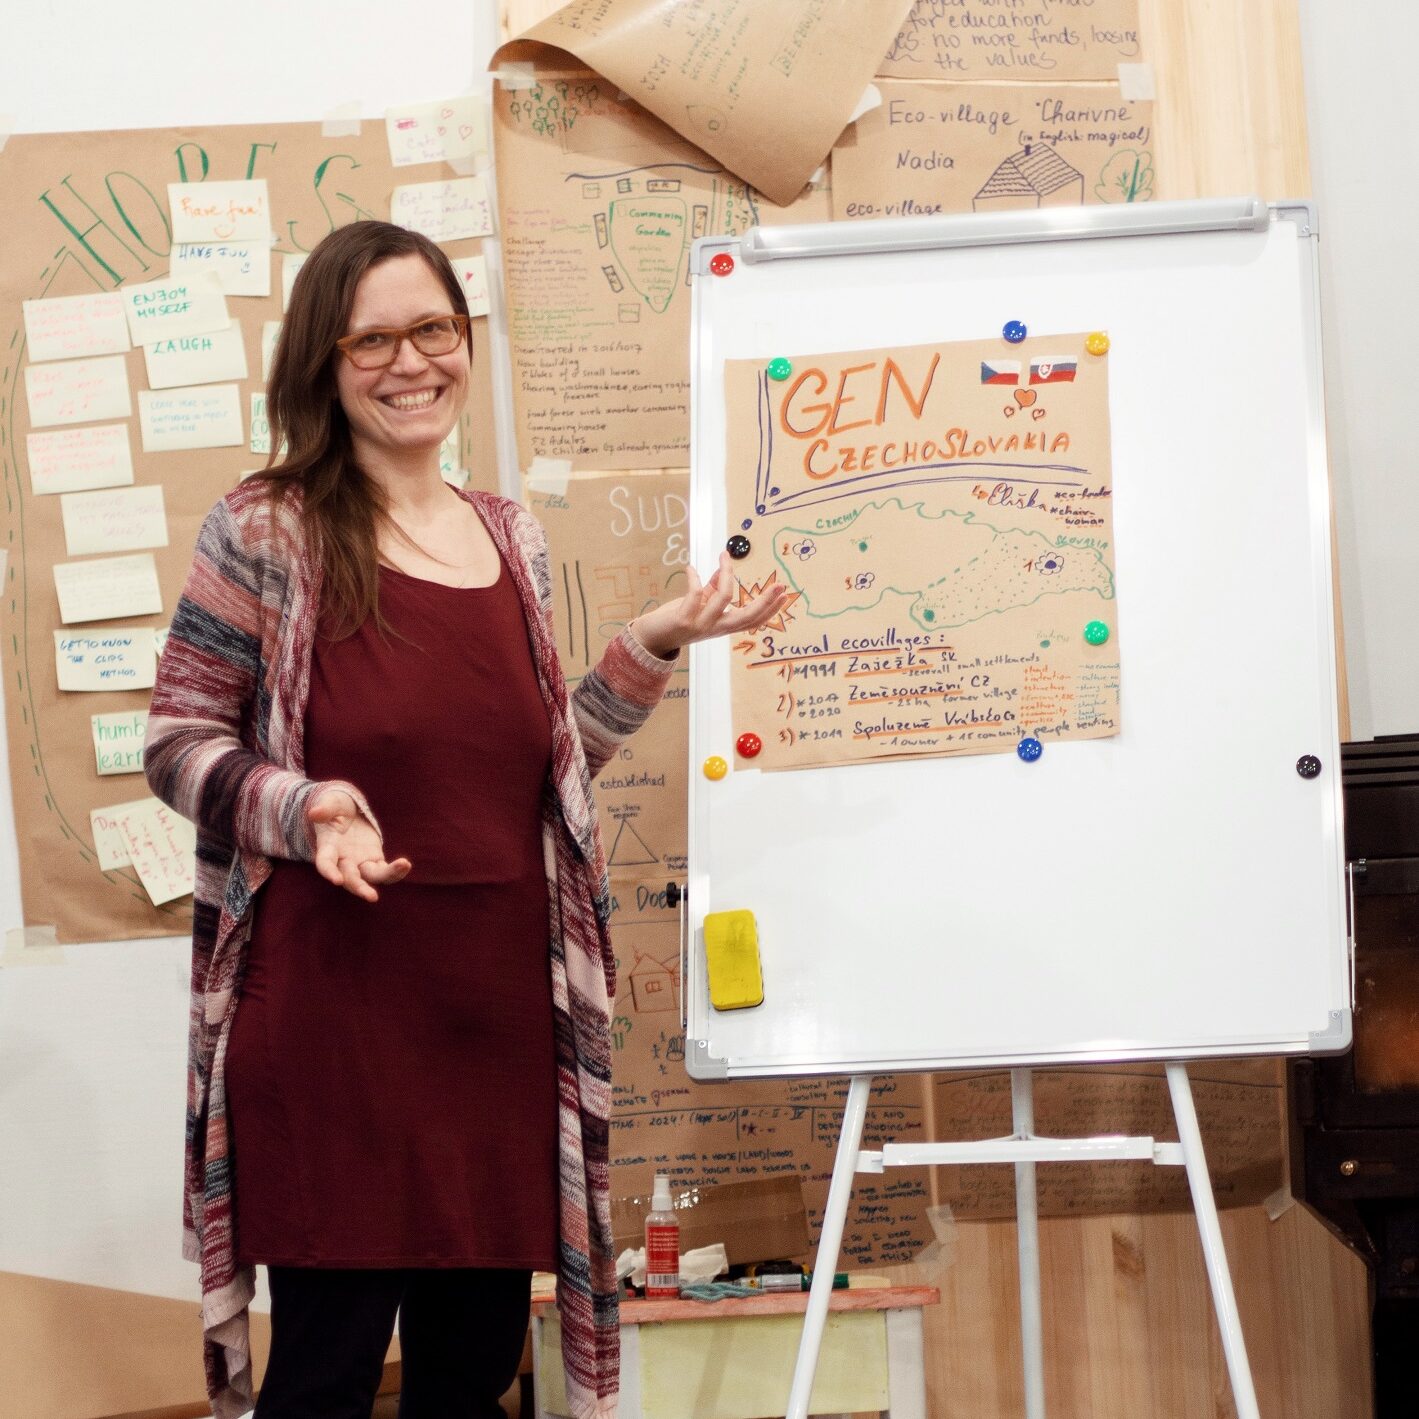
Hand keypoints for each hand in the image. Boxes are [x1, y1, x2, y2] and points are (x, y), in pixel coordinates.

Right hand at [306, 789, 410, 901]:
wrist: (347, 813)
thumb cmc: (335, 808)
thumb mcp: (330, 803)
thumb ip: (325, 808)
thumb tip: (314, 813)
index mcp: (328, 847)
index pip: (325, 863)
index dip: (329, 872)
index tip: (336, 880)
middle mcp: (342, 860)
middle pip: (350, 878)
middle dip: (359, 887)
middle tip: (372, 896)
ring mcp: (359, 862)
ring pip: (370, 877)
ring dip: (386, 877)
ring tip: (402, 867)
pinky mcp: (375, 860)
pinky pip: (384, 870)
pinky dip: (395, 871)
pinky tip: (405, 864)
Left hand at [631, 552, 792, 658]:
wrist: (648, 640)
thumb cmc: (674, 620)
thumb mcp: (698, 605)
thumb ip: (711, 590)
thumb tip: (722, 571)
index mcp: (722, 626)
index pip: (752, 620)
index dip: (769, 609)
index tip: (783, 593)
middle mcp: (715, 628)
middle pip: (747, 616)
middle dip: (765, 600)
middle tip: (779, 584)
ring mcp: (700, 625)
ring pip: (724, 599)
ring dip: (726, 575)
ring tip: (723, 557)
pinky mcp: (684, 620)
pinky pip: (696, 595)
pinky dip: (695, 578)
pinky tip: (690, 568)